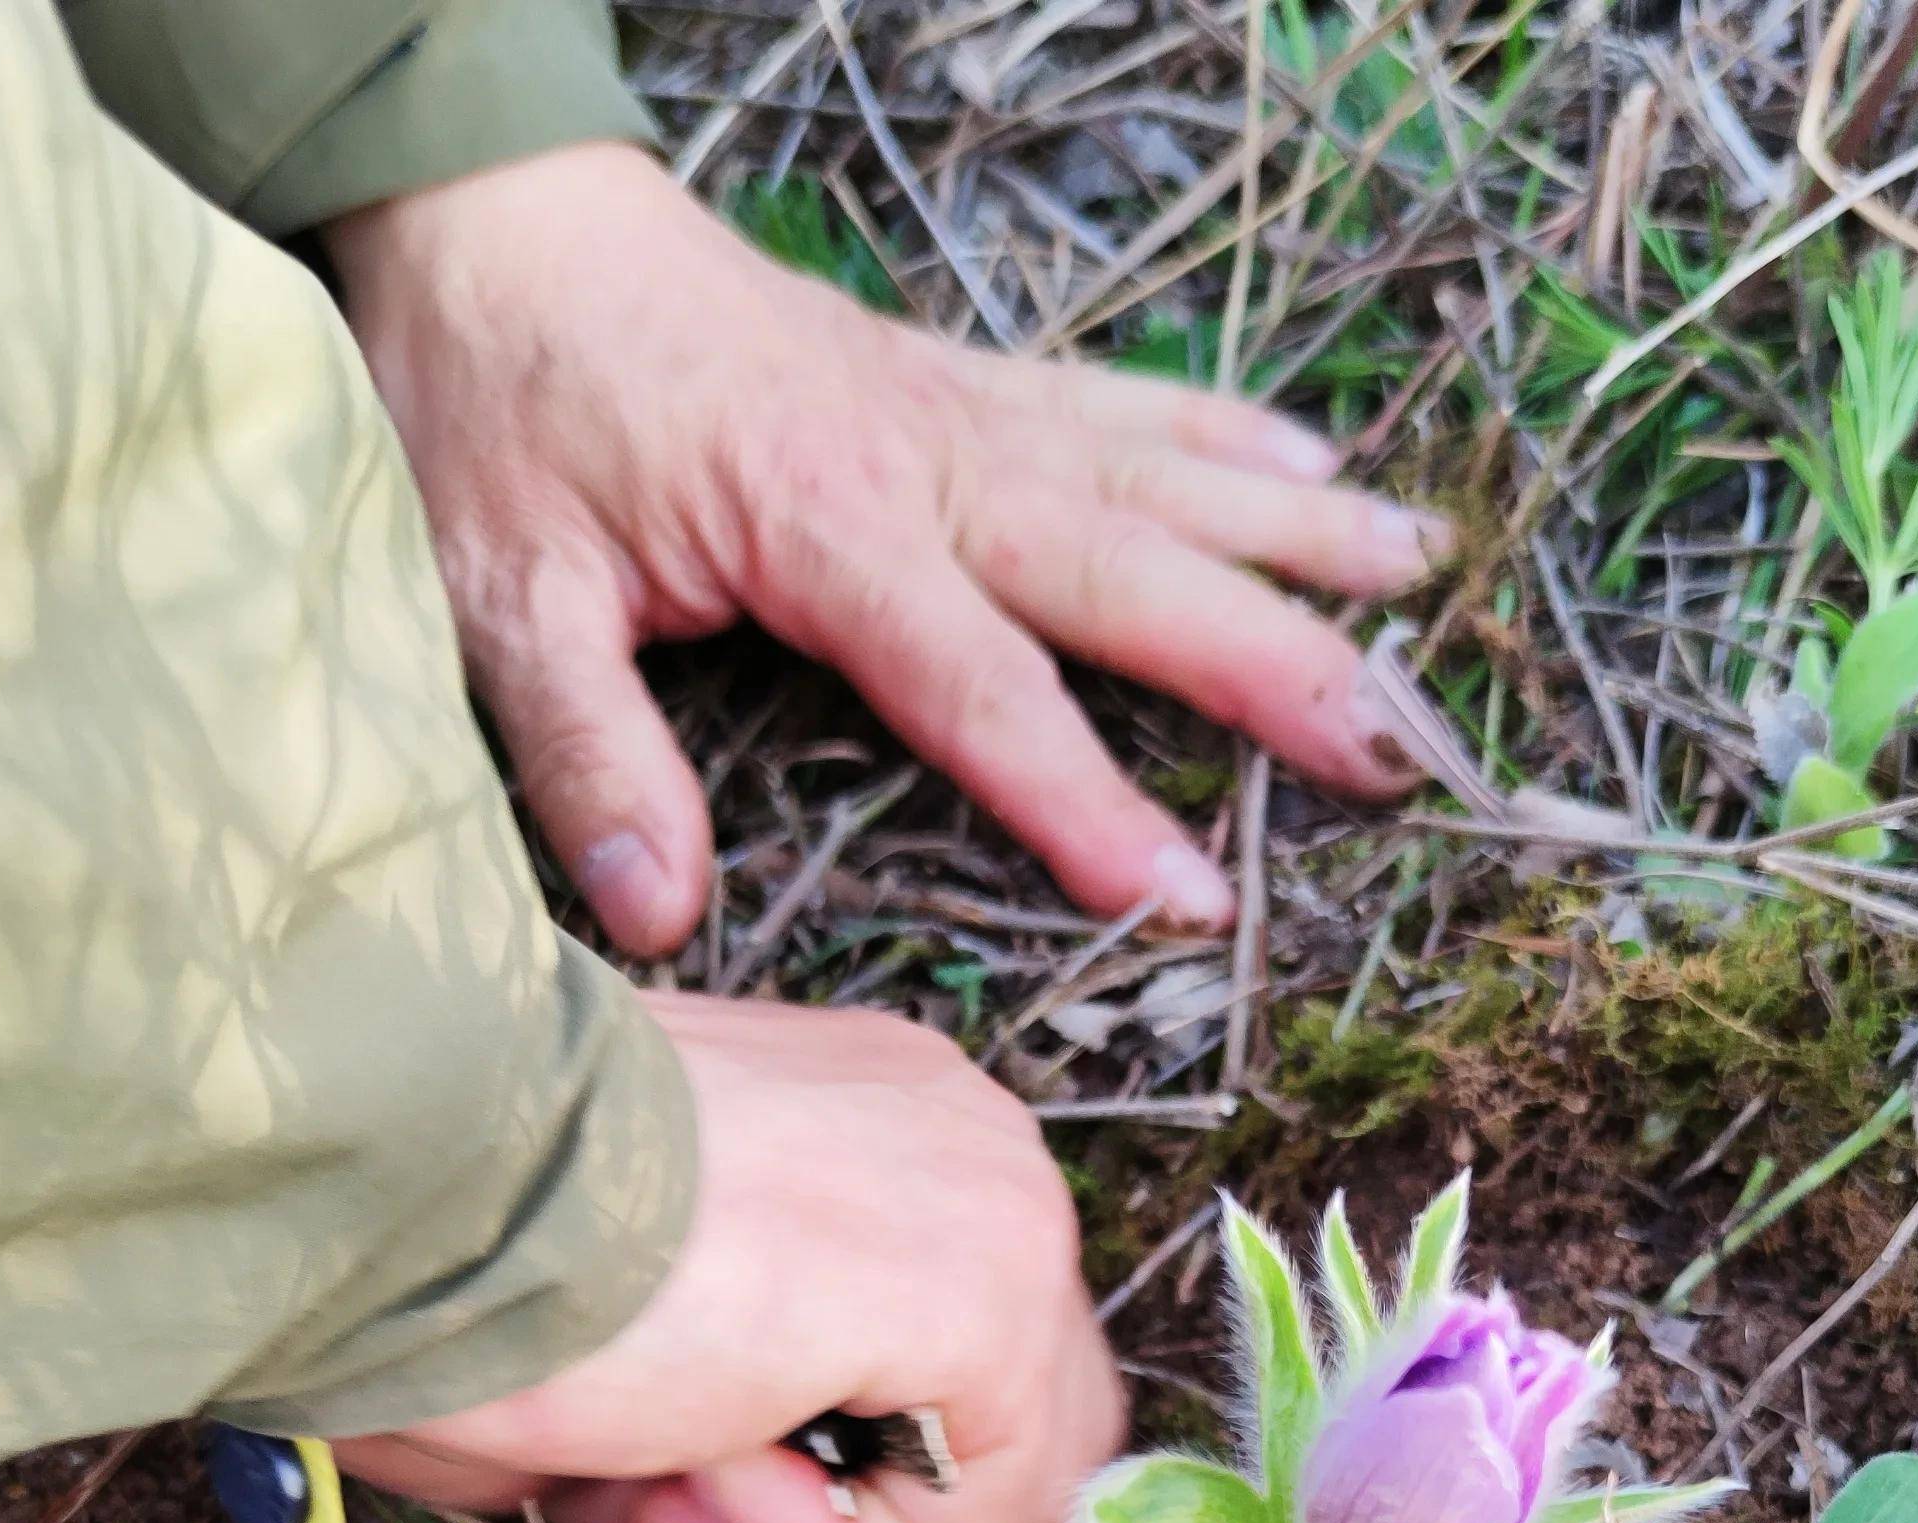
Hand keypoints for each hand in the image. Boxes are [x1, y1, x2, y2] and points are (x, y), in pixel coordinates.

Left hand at [323, 142, 1446, 953]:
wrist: (497, 219)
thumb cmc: (496, 408)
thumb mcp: (499, 594)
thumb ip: (585, 751)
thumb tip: (659, 908)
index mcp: (819, 521)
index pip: (980, 687)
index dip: (1085, 800)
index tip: (1186, 897)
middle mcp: (919, 455)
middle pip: (1124, 572)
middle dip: (1270, 662)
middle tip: (1390, 747)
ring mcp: (948, 404)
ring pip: (1153, 473)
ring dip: (1291, 533)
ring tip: (1421, 580)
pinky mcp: (947, 375)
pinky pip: (1113, 404)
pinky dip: (1219, 435)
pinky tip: (1309, 465)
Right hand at [335, 991, 1122, 1522]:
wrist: (406, 1166)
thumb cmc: (449, 1250)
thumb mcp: (635, 1373)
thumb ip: (761, 1466)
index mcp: (873, 1130)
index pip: (963, 1377)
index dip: (846, 1510)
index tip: (673, 1507)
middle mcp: (962, 1145)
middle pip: (1020, 1447)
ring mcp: (996, 1206)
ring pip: (1006, 1507)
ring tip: (672, 1491)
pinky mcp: (989, 1287)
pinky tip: (707, 1467)